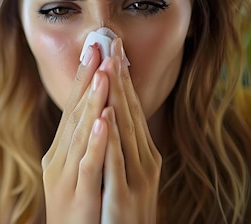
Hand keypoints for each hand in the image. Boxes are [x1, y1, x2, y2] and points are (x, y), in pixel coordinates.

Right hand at [41, 44, 109, 223]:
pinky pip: (88, 163)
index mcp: (60, 150)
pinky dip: (95, 140)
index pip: (73, 107)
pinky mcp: (77, 193)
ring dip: (92, 101)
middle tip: (97, 47)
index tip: (94, 49)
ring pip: (80, 132)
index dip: (83, 77)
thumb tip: (94, 112)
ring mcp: (66, 175)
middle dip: (87, 78)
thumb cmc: (78, 209)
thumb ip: (81, 142)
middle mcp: (58, 157)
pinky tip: (104, 119)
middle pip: (73, 112)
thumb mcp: (75, 170)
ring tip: (103, 73)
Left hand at [99, 38, 161, 222]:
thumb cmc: (124, 208)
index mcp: (143, 153)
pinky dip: (111, 138)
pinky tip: (106, 116)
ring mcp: (137, 178)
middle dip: (120, 77)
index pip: (130, 107)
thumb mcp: (128, 171)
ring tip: (108, 68)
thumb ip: (124, 144)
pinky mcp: (124, 196)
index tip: (113, 47)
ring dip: (117, 98)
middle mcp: (144, 160)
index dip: (122, 77)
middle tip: (112, 43)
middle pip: (130, 112)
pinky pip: (115, 162)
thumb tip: (115, 112)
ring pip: (125, 131)